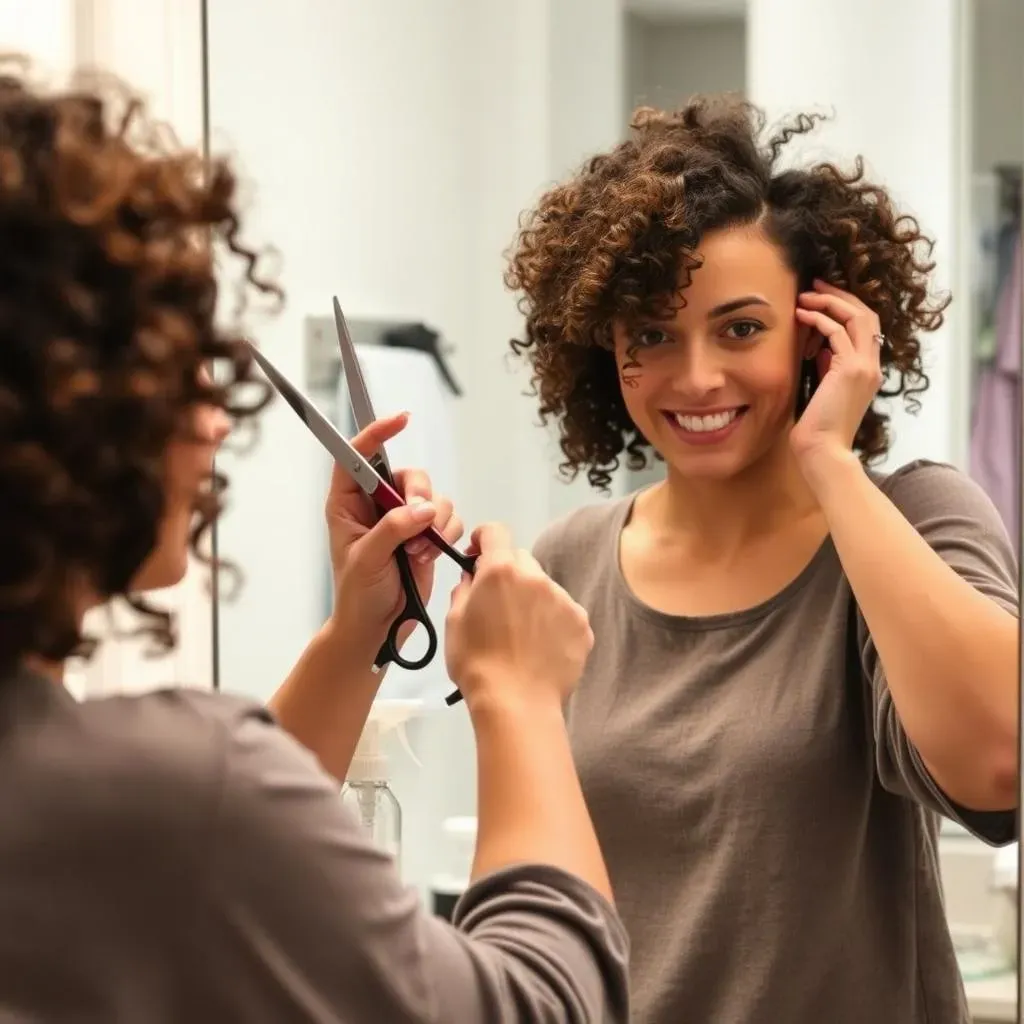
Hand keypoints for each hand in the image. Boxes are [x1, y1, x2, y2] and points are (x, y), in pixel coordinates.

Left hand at [327, 411, 463, 645]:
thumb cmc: (358, 595)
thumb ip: (393, 529)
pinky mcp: (426, 534)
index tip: (400, 420)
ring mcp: (404, 519)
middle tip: (418, 520)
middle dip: (419, 495)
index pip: (358, 456)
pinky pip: (448, 518)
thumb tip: (422, 509)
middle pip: (408, 475)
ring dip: (434, 521)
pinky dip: (445, 534)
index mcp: (348, 503)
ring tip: (418, 550)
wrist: (379, 626)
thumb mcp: (367, 559)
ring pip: (433, 497)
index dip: (377, 434)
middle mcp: (377, 506)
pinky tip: (429, 555)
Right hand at [444, 522, 593, 712]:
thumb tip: (473, 575)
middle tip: (498, 606)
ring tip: (521, 635)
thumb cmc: (477, 664)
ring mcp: (563, 599)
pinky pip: (564, 611)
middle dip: (509, 574)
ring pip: (545, 587)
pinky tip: (541, 647)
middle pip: (521, 560)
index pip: (496, 532)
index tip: (479, 553)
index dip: (484, 539)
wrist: (516, 703)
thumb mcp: (454, 621)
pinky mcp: (582, 623)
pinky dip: (553, 622)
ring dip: (533, 599)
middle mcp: (536, 576)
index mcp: (500, 571)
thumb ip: (464, 588)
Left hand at [791, 279, 883, 470]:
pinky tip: (801, 314)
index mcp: (868, 371)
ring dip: (829, 301)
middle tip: (815, 284)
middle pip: (866, 314)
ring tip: (804, 295)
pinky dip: (819, 319)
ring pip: (856, 317)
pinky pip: (837, 332)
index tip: (821, 297)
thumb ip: (829, 368)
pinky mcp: (850, 370)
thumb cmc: (818, 428)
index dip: (845, 307)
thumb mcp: (825, 391)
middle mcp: (872, 366)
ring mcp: (865, 367)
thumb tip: (821, 350)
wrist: (823, 451)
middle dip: (840, 295)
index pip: (866, 327)